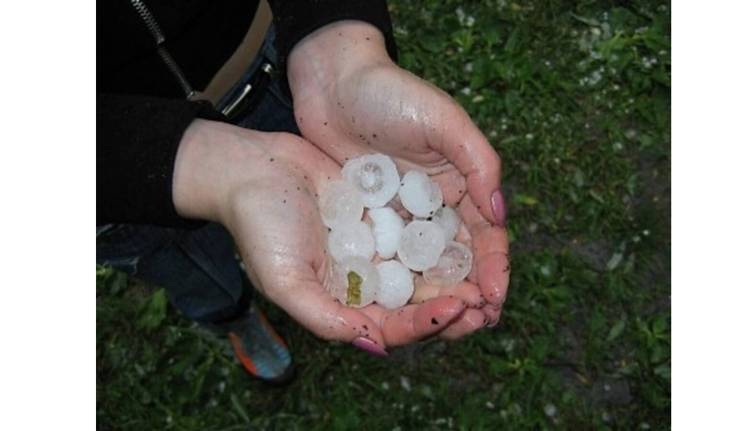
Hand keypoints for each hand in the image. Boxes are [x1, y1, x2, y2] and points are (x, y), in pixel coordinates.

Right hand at [172, 119, 469, 352]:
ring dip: (453, 272)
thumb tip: (374, 345)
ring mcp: (375, 244)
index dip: (427, 322)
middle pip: (418, 301)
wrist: (251, 169)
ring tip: (485, 270)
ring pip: (423, 267)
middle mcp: (365, 278)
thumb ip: (324, 318)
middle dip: (452, 304)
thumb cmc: (259, 228)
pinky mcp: (381, 211)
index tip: (457, 308)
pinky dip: (439, 233)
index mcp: (345, 302)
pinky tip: (465, 228)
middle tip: (485, 300)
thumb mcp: (284, 281)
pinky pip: (416, 226)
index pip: (395, 324)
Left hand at [287, 21, 509, 334]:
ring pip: (424, 268)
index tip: (494, 303)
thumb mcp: (444, 122)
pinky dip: (398, 285)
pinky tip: (397, 309)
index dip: (494, 271)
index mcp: (462, 184)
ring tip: (442, 327)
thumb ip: (479, 164)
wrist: (332, 83)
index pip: (486, 237)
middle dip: (470, 295)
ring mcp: (400, 217)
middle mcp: (435, 206)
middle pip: (458, 261)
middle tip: (472, 326)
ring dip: (436, 298)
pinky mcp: (369, 220)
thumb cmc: (391, 94)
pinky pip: (387, 260)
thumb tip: (502, 215)